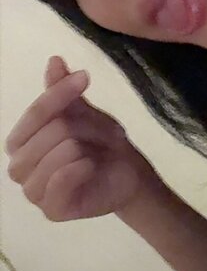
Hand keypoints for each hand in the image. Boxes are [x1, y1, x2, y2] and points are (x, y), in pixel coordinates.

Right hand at [5, 55, 160, 220]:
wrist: (124, 172)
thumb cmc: (97, 140)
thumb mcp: (81, 110)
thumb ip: (61, 89)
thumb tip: (54, 60)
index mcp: (19, 142)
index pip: (34, 114)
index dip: (58, 95)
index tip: (85, 77)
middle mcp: (18, 167)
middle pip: (48, 132)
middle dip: (81, 128)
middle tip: (100, 133)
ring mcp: (32, 192)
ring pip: (55, 155)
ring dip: (84, 149)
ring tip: (95, 152)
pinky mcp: (50, 210)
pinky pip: (58, 182)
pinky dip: (78, 169)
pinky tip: (90, 165)